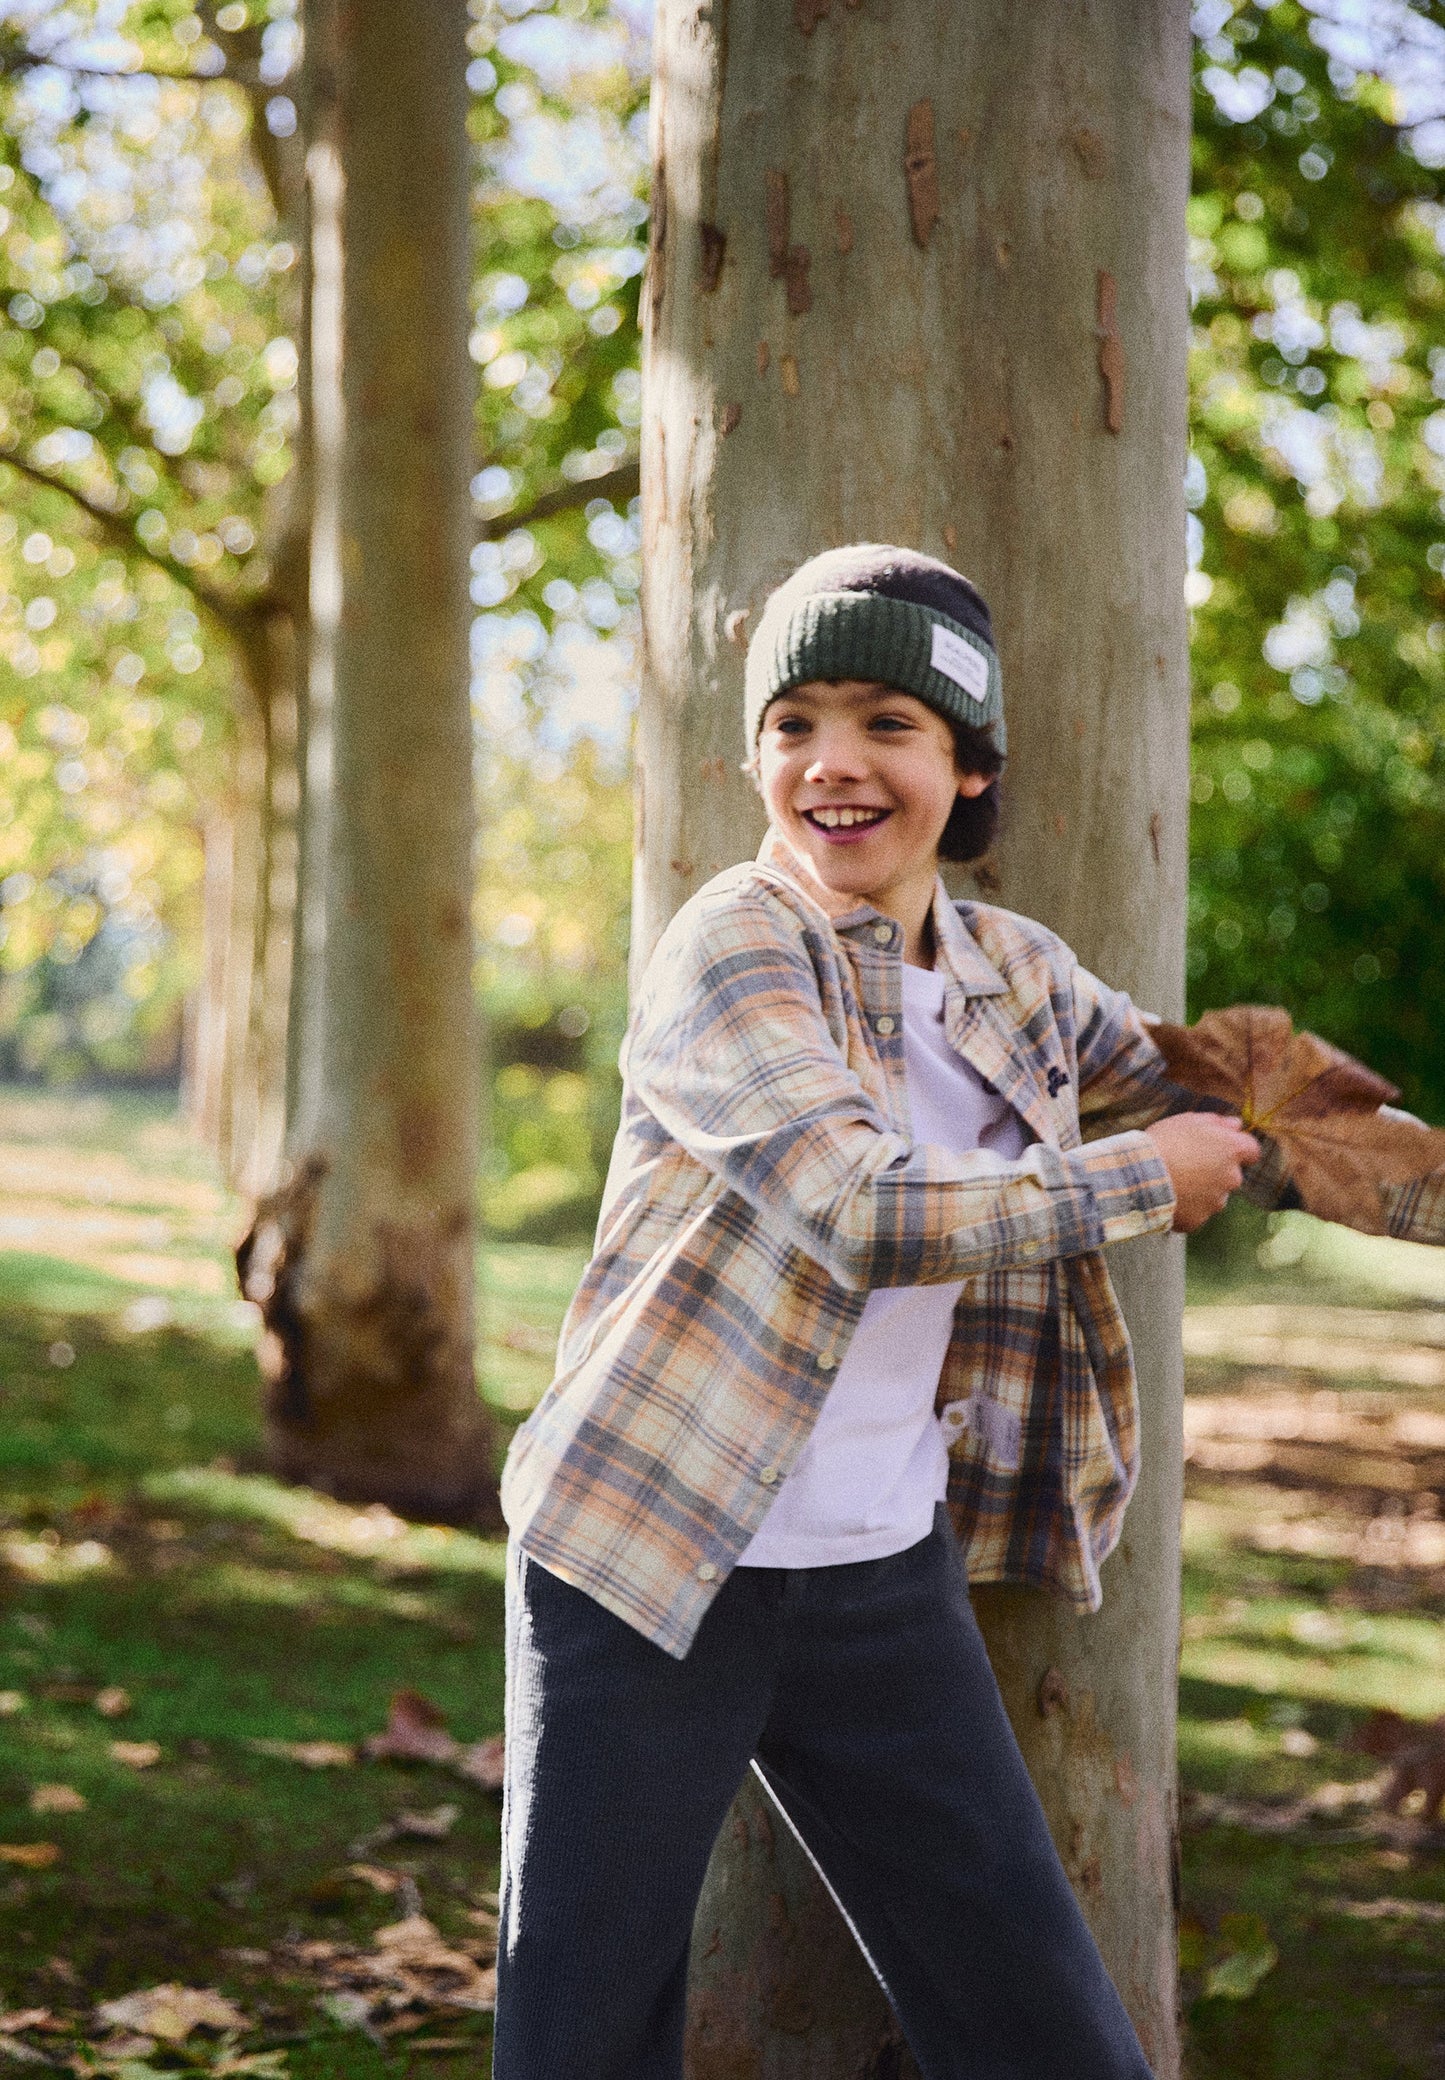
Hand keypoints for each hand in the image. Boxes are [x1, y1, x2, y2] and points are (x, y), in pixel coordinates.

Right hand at [1143, 1112, 1261, 1233]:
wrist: (1141, 1175)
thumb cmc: (1165, 1142)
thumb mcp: (1190, 1121)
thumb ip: (1218, 1122)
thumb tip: (1236, 1124)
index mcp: (1233, 1150)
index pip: (1251, 1151)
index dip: (1237, 1149)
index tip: (1221, 1148)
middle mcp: (1232, 1178)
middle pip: (1231, 1175)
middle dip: (1215, 1172)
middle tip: (1188, 1165)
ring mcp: (1216, 1203)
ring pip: (1213, 1196)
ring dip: (1201, 1191)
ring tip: (1174, 1182)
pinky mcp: (1199, 1220)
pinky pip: (1195, 1213)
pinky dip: (1186, 1207)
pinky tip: (1168, 1197)